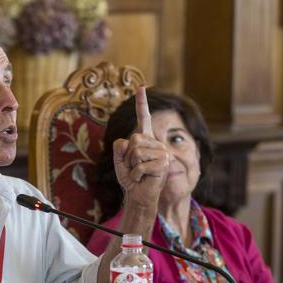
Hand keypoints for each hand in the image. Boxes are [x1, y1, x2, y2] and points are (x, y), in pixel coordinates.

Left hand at [112, 86, 169, 207]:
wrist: (139, 194)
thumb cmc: (130, 177)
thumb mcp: (119, 160)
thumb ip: (118, 148)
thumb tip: (127, 140)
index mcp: (144, 139)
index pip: (143, 118)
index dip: (141, 103)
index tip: (141, 87)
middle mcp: (155, 143)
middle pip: (133, 140)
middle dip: (127, 157)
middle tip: (133, 167)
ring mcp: (162, 152)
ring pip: (136, 152)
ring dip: (131, 166)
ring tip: (139, 173)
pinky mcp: (163, 163)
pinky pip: (140, 165)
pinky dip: (136, 174)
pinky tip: (142, 178)